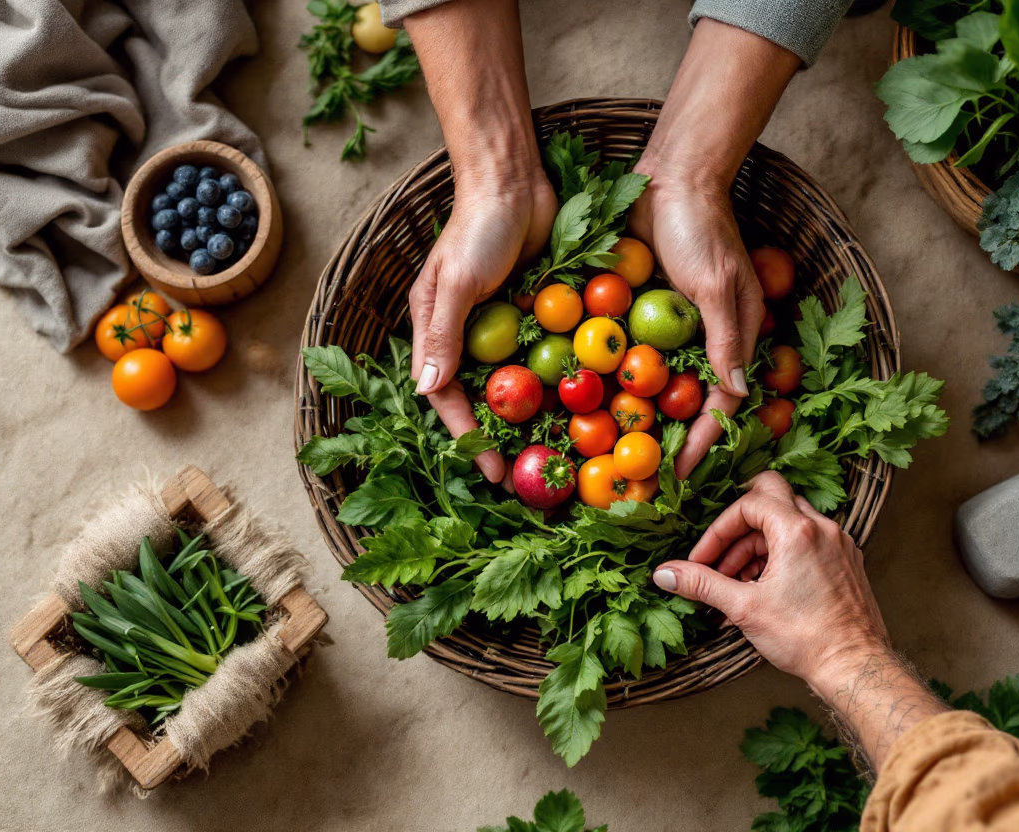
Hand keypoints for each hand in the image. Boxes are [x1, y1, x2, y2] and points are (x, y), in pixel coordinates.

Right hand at [404, 0, 555, 483]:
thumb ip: (442, 335)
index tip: (491, 472)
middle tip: (530, 476)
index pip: (449, 398)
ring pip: (522, 384)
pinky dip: (565, 380)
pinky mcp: (541, 314)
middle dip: (505, 439)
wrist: (515, 178)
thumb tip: (427, 390)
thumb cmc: (477, 228)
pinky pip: (552, 355)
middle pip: (487, 399)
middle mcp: (471, 336)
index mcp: (440, 332)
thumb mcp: (455, 282)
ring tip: (563, 454)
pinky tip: (591, 407)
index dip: (468, 438)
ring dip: (539, 418)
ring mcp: (508, 327)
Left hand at [628, 163, 762, 478]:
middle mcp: (697, 342)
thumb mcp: (716, 283)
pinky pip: (621, 354)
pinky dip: (605, 378)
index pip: (718, 406)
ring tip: (601, 455)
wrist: (670, 175)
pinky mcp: (634, 313)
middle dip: (661, 442)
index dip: (701, 442)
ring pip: (647, 387)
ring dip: (629, 419)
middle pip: (681, 405)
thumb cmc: (701, 227)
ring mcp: (664, 330)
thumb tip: (735, 394)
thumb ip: (726, 337)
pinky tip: (577, 403)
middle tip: (635, 480)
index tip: (676, 473)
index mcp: (728, 339)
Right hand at [651, 472, 886, 688]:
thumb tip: (665, 574)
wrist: (854, 666)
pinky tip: (766, 587)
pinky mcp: (846, 561)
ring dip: (758, 545)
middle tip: (720, 556)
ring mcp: (838, 543)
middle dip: (739, 527)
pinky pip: (808, 540)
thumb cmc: (805, 638)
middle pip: (771, 500)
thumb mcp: (744, 608)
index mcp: (798, 531)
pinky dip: (782, 554)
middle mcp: (823, 528)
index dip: (719, 530)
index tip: (703, 559)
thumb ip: (702, 584)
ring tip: (739, 582)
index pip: (749, 503)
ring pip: (789, 522)